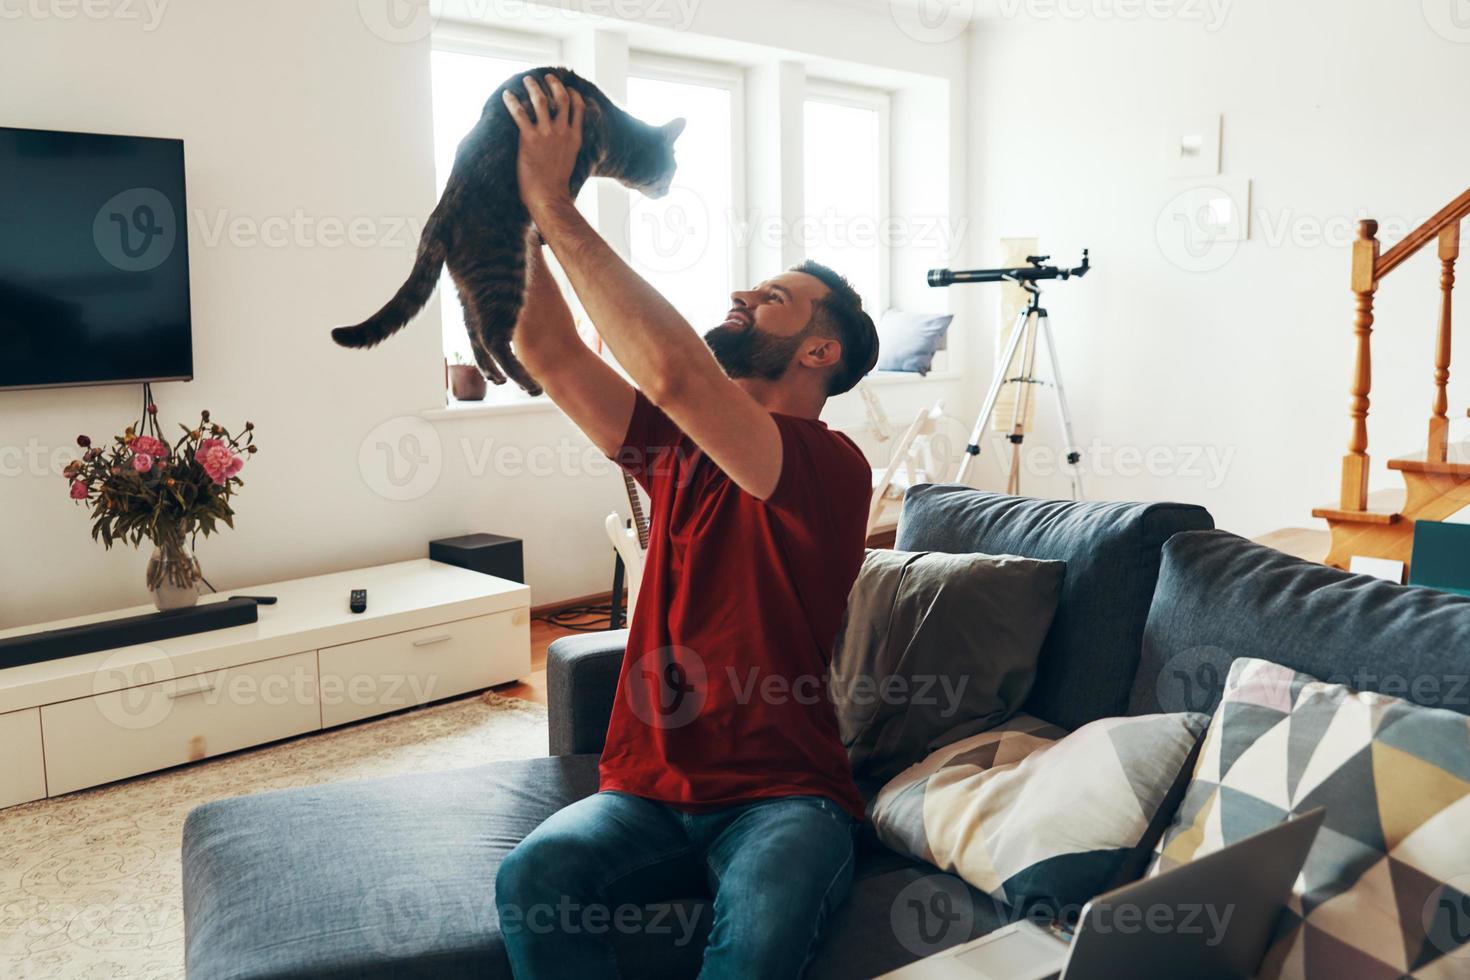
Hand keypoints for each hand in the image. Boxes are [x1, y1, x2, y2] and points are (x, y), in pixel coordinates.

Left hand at [502, 73, 583, 217]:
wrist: (548, 196)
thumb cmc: (557, 184)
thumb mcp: (570, 160)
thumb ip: (568, 145)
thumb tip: (563, 141)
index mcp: (575, 137)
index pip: (577, 107)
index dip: (572, 94)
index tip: (567, 88)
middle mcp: (562, 131)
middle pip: (561, 98)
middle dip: (554, 83)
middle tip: (547, 77)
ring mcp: (546, 133)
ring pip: (541, 100)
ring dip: (533, 86)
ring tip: (527, 80)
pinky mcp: (529, 138)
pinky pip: (519, 113)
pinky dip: (512, 101)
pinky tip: (507, 95)